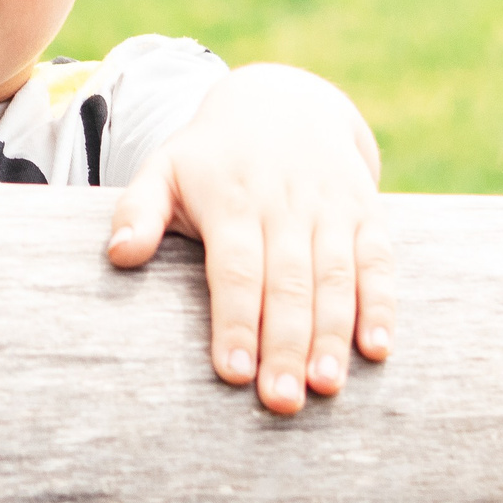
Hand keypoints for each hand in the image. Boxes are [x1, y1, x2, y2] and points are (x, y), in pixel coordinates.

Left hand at [105, 64, 390, 415]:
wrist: (284, 101)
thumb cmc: (211, 156)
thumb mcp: (165, 169)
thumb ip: (139, 212)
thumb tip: (119, 256)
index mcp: (231, 201)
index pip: (236, 270)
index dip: (236, 321)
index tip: (233, 371)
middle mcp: (285, 205)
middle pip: (287, 283)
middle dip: (286, 345)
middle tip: (281, 401)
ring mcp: (331, 209)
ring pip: (336, 277)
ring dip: (333, 335)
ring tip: (326, 388)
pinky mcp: (367, 212)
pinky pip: (379, 261)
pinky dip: (383, 304)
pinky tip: (378, 350)